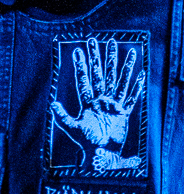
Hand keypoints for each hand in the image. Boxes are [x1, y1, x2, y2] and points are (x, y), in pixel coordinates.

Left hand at [51, 36, 143, 171]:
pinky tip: (141, 76)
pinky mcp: (124, 114)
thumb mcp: (73, 128)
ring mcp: (113, 105)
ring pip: (120, 82)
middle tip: (98, 39)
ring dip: (124, 66)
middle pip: (102, 74)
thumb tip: (52, 103)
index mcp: (89, 102)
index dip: (81, 65)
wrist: (101, 154)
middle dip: (100, 57)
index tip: (78, 50)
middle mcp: (101, 100)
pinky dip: (137, 88)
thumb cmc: (86, 142)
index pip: (84, 79)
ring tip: (130, 51)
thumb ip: (62, 116)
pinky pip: (132, 99)